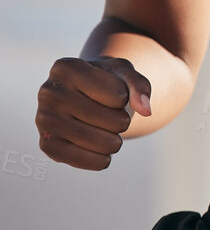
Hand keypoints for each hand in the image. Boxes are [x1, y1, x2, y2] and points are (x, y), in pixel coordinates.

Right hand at [36, 56, 152, 170]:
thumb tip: (146, 110)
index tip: (113, 91)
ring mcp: (43, 119)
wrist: (83, 97)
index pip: (119, 95)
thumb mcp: (125, 74)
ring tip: (107, 131)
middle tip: (112, 115)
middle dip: (123, 121)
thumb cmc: (106, 81)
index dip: (125, 97)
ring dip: (115, 141)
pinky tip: (102, 152)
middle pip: (113, 121)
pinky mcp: (46, 145)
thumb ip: (140, 86)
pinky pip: (85, 160)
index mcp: (66, 68)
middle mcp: (49, 92)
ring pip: (103, 143)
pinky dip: (102, 160)